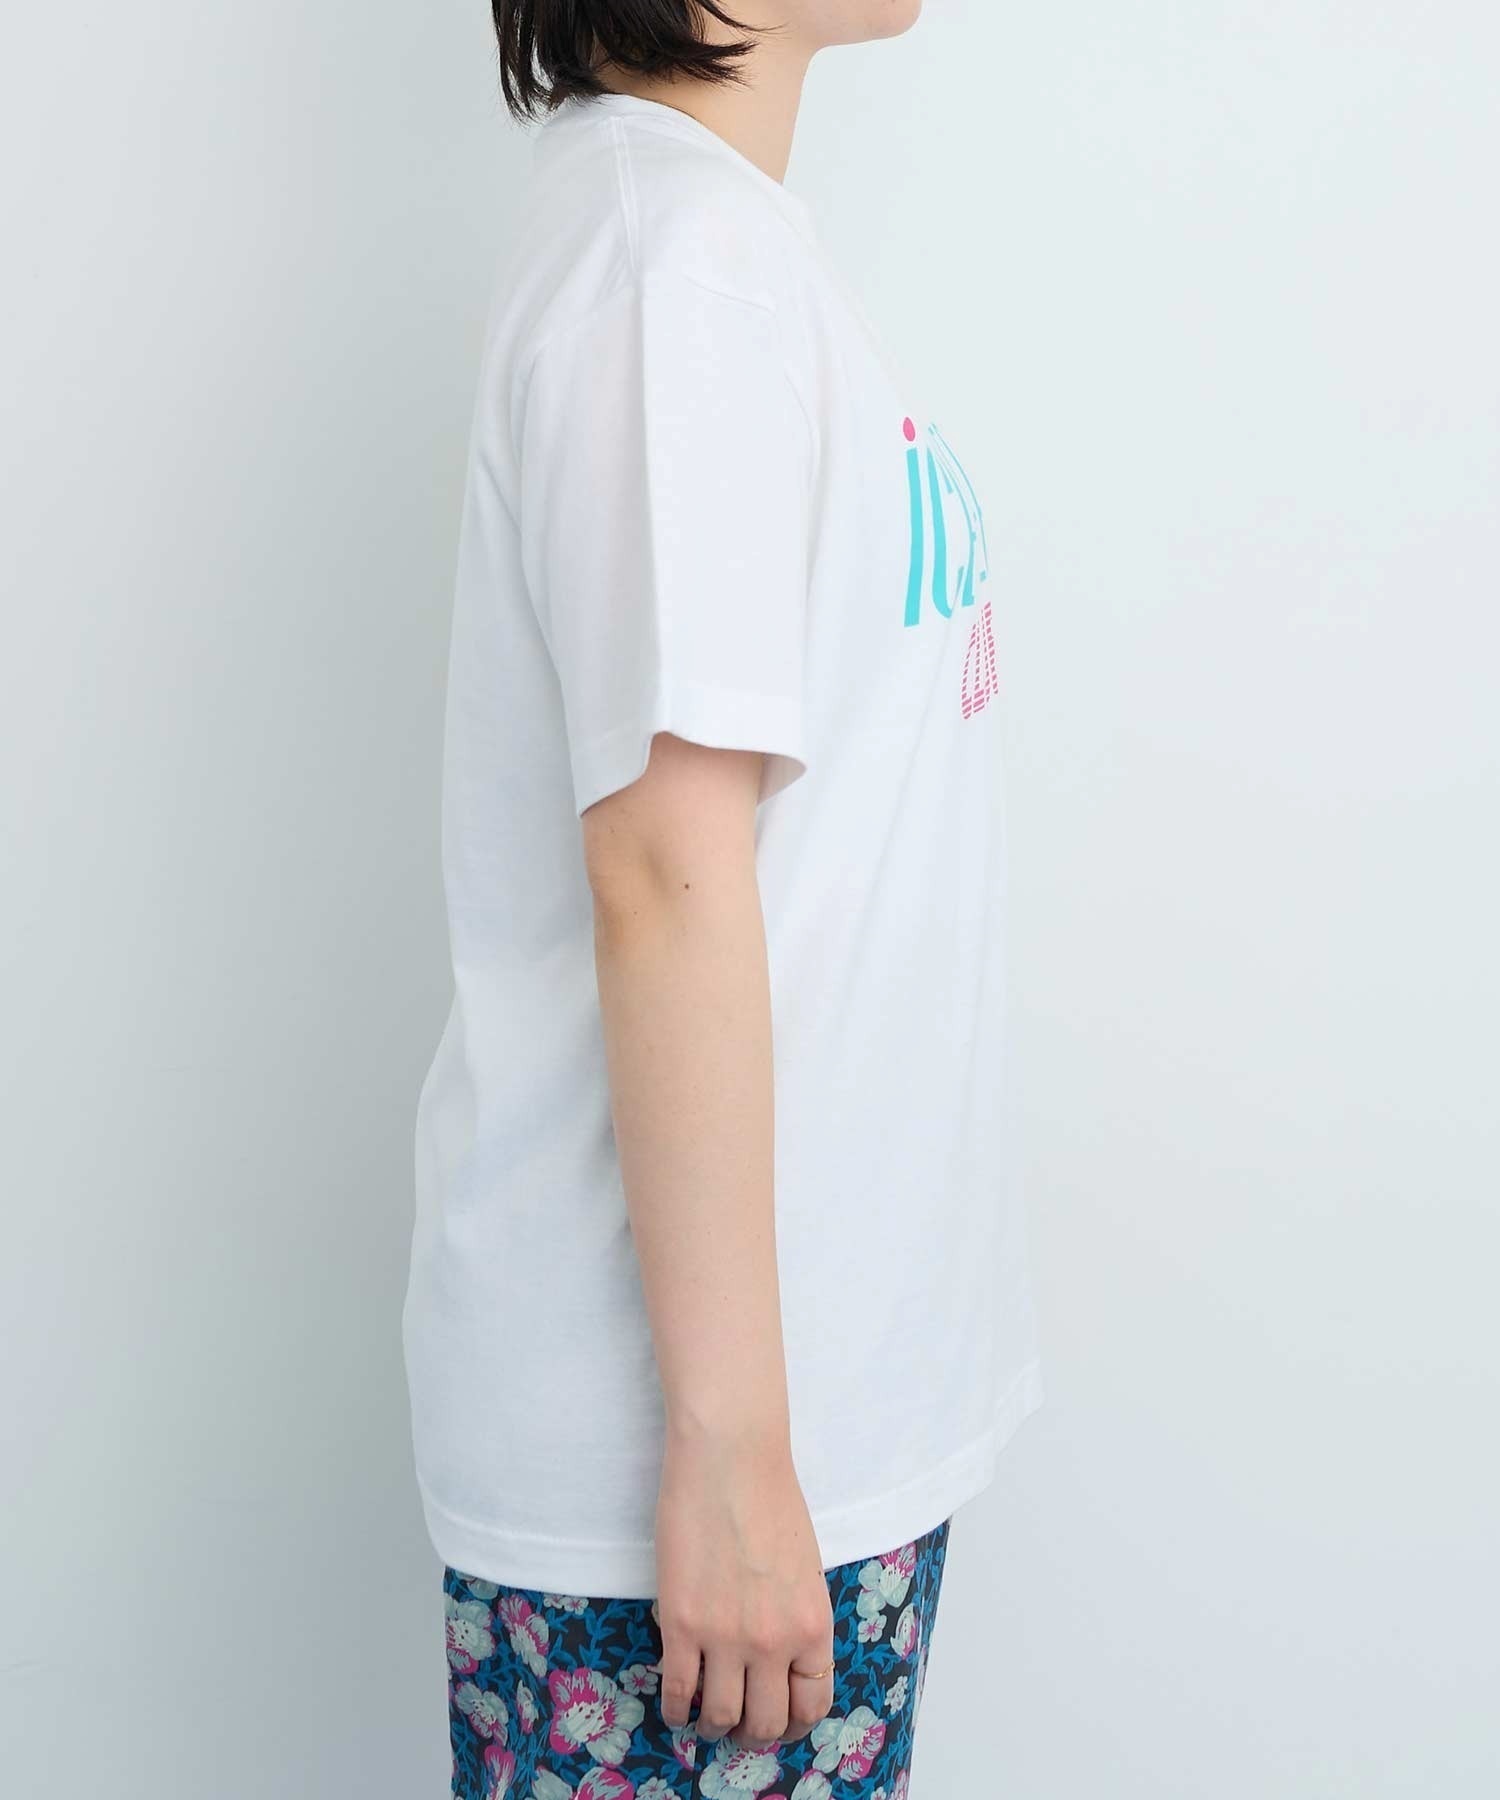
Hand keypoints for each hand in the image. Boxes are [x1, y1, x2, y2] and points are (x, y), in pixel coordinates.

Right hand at [653, 1423, 834, 1750]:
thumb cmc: (770, 1496)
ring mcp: (726, 1636)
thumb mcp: (805, 1567)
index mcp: (813, 1624)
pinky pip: (678, 1692)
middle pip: (767, 1722)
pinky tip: (675, 1705)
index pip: (813, 1704)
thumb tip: (780, 1659)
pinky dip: (676, 1709)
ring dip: (714, 1726)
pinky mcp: (682, 1624)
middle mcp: (775, 1641)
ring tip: (706, 1718)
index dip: (795, 1724)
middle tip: (740, 1727)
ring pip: (722, 1717)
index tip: (780, 1722)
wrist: (729, 1456)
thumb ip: (797, 1617)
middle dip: (754, 1733)